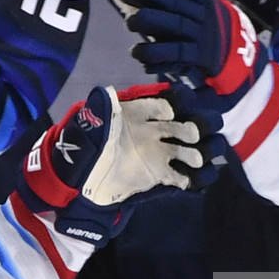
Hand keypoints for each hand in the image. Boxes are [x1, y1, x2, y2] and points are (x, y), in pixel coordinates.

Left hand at [20, 84, 215, 243]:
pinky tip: (200, 178)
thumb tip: (105, 92)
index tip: (176, 107)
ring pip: (189, 149)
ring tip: (200, 158)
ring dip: (200, 151)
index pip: (160, 102)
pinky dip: (195, 178)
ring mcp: (159, 154)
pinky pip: (183, 176)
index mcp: (136, 114)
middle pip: (183, 123)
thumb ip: (96, 111)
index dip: (172, 101)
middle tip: (198, 132)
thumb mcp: (85, 129)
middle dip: (195, 124)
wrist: (78, 185)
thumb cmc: (80, 152)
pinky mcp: (160, 176)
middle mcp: (153, 131)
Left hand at [105, 0, 263, 107]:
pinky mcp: (201, 57)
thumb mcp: (201, 0)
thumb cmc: (213, 24)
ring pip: (174, 25)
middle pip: (173, 2)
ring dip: (150, 23)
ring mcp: (202, 36)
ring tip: (130, 22)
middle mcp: (204, 14)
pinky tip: (140, 53)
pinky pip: (176, 54)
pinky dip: (157, 55)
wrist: (242, 54)